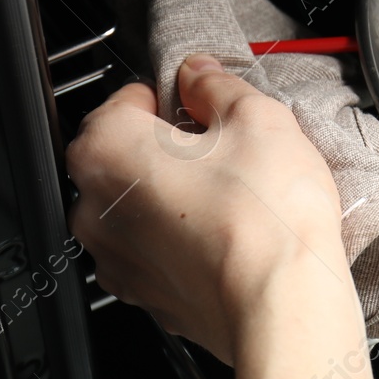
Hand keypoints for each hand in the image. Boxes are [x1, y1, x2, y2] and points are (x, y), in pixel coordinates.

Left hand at [69, 56, 378, 378]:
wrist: (283, 302)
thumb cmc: (266, 216)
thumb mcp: (257, 118)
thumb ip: (217, 86)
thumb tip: (201, 75)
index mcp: (109, 151)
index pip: (128, 99)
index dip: (177, 96)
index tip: (208, 104)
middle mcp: (95, 207)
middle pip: (131, 154)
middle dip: (176, 147)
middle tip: (233, 149)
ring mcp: (117, 257)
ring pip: (144, 205)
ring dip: (180, 194)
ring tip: (239, 195)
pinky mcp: (146, 293)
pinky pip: (160, 249)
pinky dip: (188, 237)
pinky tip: (234, 232)